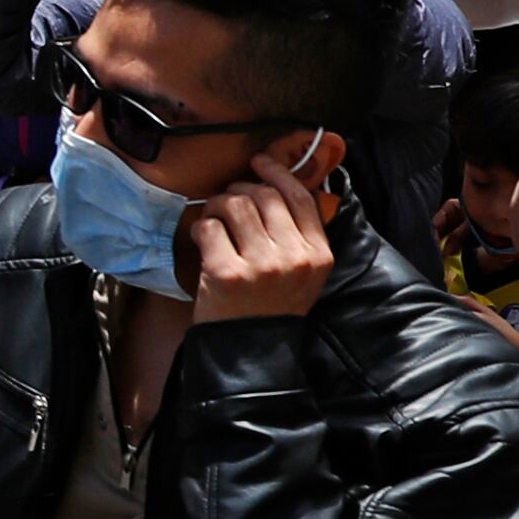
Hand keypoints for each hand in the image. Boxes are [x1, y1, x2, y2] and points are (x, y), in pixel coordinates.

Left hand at [189, 150, 332, 324]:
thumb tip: (277, 182)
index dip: (278, 173)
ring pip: (235, 204)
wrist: (250, 355)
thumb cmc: (271, 308)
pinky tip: (202, 241)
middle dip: (240, 190)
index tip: (259, 162)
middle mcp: (294, 258)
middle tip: (226, 202)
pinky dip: (201, 229)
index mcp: (318, 255)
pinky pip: (209, 227)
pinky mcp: (228, 273)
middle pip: (264, 196)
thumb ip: (298, 234)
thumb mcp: (302, 274)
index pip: (300, 196)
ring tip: (214, 220)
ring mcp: (261, 265)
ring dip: (217, 205)